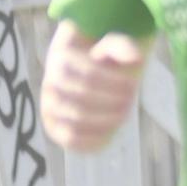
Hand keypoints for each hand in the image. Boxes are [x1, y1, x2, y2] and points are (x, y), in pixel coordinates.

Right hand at [41, 30, 145, 151]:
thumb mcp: (114, 47)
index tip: (134, 84)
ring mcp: (49, 108)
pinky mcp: (53, 128)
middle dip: (113, 100)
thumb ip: (125, 48)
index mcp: (61, 59)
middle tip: (131, 101)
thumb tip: (137, 60)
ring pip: (77, 117)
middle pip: (84, 96)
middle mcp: (49, 84)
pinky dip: (92, 138)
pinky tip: (111, 132)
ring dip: (107, 118)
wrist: (80, 79)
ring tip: (124, 114)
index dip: (116, 82)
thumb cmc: (103, 61)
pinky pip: (70, 138)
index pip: (89, 74)